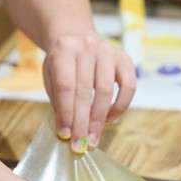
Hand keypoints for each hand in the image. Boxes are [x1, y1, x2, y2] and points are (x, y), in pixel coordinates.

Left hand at [41, 31, 135, 150]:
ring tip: (93, 137)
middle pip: (85, 90)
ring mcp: (108, 51)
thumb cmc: (62, 63)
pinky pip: (129, 86)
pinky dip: (120, 106)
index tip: (65, 135)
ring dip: (100, 118)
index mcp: (64, 49)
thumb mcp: (51, 76)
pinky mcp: (125, 58)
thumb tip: (67, 131)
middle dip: (82, 121)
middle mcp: (87, 46)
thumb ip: (58, 100)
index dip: (66, 112)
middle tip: (80, 143)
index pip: (65, 85)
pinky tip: (110, 120)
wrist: (76, 37)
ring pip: (106, 90)